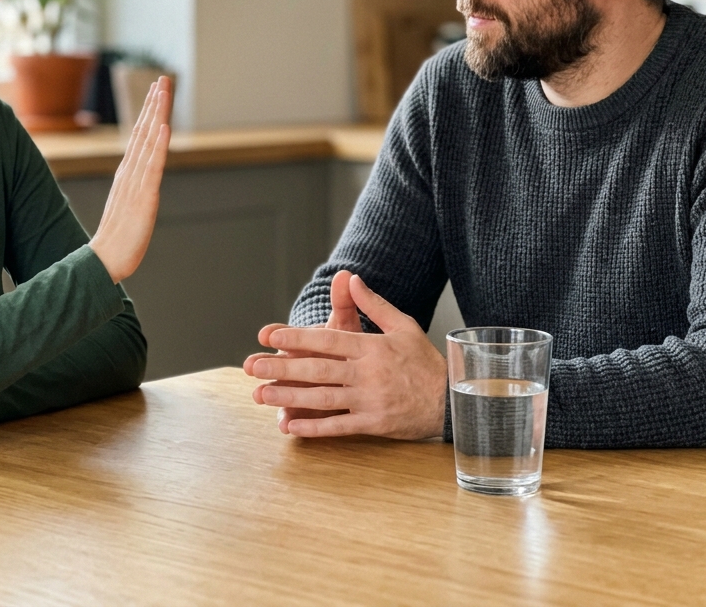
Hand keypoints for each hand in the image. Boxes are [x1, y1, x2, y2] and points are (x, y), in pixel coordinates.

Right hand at [89, 77, 171, 283]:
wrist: (105, 260)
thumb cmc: (118, 238)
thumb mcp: (128, 206)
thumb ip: (133, 189)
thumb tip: (139, 179)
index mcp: (127, 174)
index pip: (140, 136)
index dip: (149, 111)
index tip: (156, 90)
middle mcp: (130, 172)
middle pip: (144, 130)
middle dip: (154, 103)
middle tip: (162, 78)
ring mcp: (136, 182)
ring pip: (148, 141)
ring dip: (156, 114)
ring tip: (163, 91)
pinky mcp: (144, 196)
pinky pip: (152, 166)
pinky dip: (157, 145)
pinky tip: (162, 126)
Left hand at [243, 273, 446, 439]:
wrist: (453, 399)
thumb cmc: (425, 361)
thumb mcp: (403, 325)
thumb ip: (373, 304)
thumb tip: (351, 278)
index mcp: (372, 347)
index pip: (328, 341)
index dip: (297, 338)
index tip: (270, 336)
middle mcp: (367, 373)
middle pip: (318, 369)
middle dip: (282, 368)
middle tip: (252, 366)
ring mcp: (370, 400)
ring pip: (323, 398)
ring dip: (289, 398)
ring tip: (261, 395)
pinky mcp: (374, 424)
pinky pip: (338, 426)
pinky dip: (314, 427)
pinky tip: (290, 427)